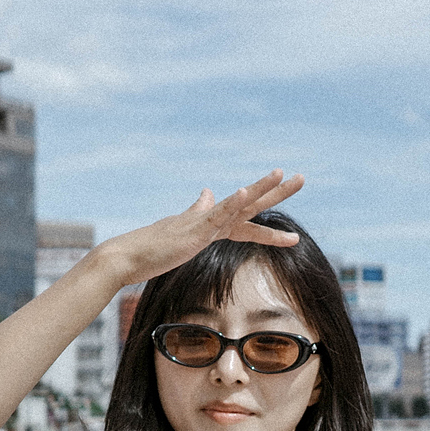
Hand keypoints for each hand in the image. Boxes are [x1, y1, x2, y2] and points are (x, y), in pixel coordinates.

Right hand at [104, 171, 304, 288]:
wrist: (128, 257)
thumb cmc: (153, 248)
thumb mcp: (184, 229)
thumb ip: (198, 211)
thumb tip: (207, 193)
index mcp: (212, 224)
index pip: (247, 219)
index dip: (269, 215)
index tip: (290, 213)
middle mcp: (211, 219)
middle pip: (251, 204)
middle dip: (277, 191)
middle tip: (302, 177)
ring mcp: (203, 224)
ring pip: (238, 204)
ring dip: (260, 189)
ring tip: (281, 173)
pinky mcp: (193, 231)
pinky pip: (215, 215)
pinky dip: (231, 203)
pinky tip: (245, 191)